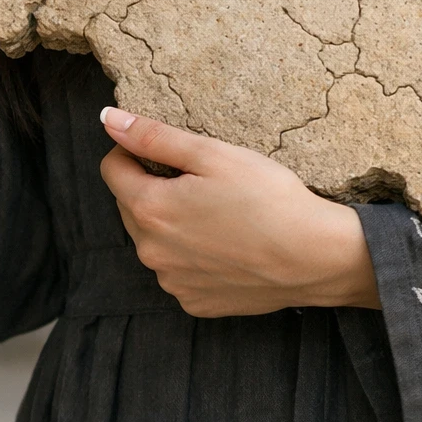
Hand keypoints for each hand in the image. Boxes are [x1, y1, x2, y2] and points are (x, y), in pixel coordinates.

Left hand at [100, 109, 380, 316]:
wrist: (313, 256)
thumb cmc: (267, 197)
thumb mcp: (212, 154)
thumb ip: (154, 136)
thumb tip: (108, 119)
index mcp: (149, 209)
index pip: (112, 169)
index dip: (136, 150)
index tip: (170, 150)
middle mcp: (151, 252)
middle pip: (131, 205)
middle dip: (155, 186)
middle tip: (203, 179)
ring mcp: (172, 282)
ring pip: (154, 239)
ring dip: (172, 222)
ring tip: (219, 212)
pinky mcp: (194, 302)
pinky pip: (178, 270)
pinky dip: (192, 254)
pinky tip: (227, 243)